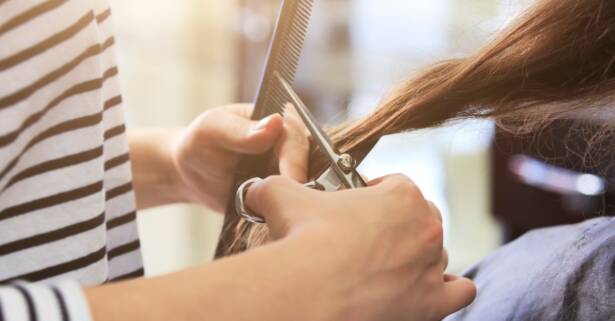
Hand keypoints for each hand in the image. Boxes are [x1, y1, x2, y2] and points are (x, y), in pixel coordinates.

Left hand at [172, 104, 308, 211]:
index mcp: (280, 120)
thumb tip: (276, 123)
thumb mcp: (213, 130)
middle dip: (301, 185)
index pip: (297, 139)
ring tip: (285, 216)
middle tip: (290, 207)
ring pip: (308, 187)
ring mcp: (292, 171)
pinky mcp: (288, 194)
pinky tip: (280, 221)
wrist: (192, 174)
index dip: (296, 160)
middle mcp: (293, 145)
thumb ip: (241, 130)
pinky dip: (290, 213)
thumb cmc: (201, 143)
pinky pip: (297, 205)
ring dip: (297, 201)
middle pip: (311, 165)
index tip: (293, 181)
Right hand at [245, 174, 475, 320]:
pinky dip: (446, 290)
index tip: (357, 206)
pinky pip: (458, 291)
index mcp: (402, 195)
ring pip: (436, 255)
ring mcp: (432, 266)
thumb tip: (257, 188)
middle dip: (398, 225)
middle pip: (422, 219)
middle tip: (367, 239)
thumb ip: (276, 185)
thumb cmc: (304, 239)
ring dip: (417, 258)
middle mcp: (426, 228)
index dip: (376, 194)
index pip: (397, 185)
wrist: (311, 291)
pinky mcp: (432, 303)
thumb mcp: (284, 197)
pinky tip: (424, 289)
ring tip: (386, 267)